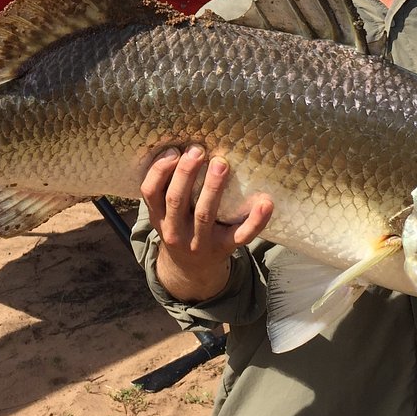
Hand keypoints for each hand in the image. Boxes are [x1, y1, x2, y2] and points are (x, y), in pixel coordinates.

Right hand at [140, 144, 271, 301]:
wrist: (191, 270)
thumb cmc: (180, 227)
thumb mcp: (164, 212)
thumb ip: (167, 186)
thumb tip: (182, 144)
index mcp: (159, 217)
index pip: (151, 192)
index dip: (159, 171)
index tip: (173, 151)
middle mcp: (175, 231)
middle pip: (176, 200)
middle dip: (186, 174)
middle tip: (198, 150)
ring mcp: (201, 242)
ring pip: (204, 214)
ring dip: (213, 188)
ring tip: (221, 163)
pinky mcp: (225, 248)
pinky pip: (241, 235)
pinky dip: (255, 220)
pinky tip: (265, 202)